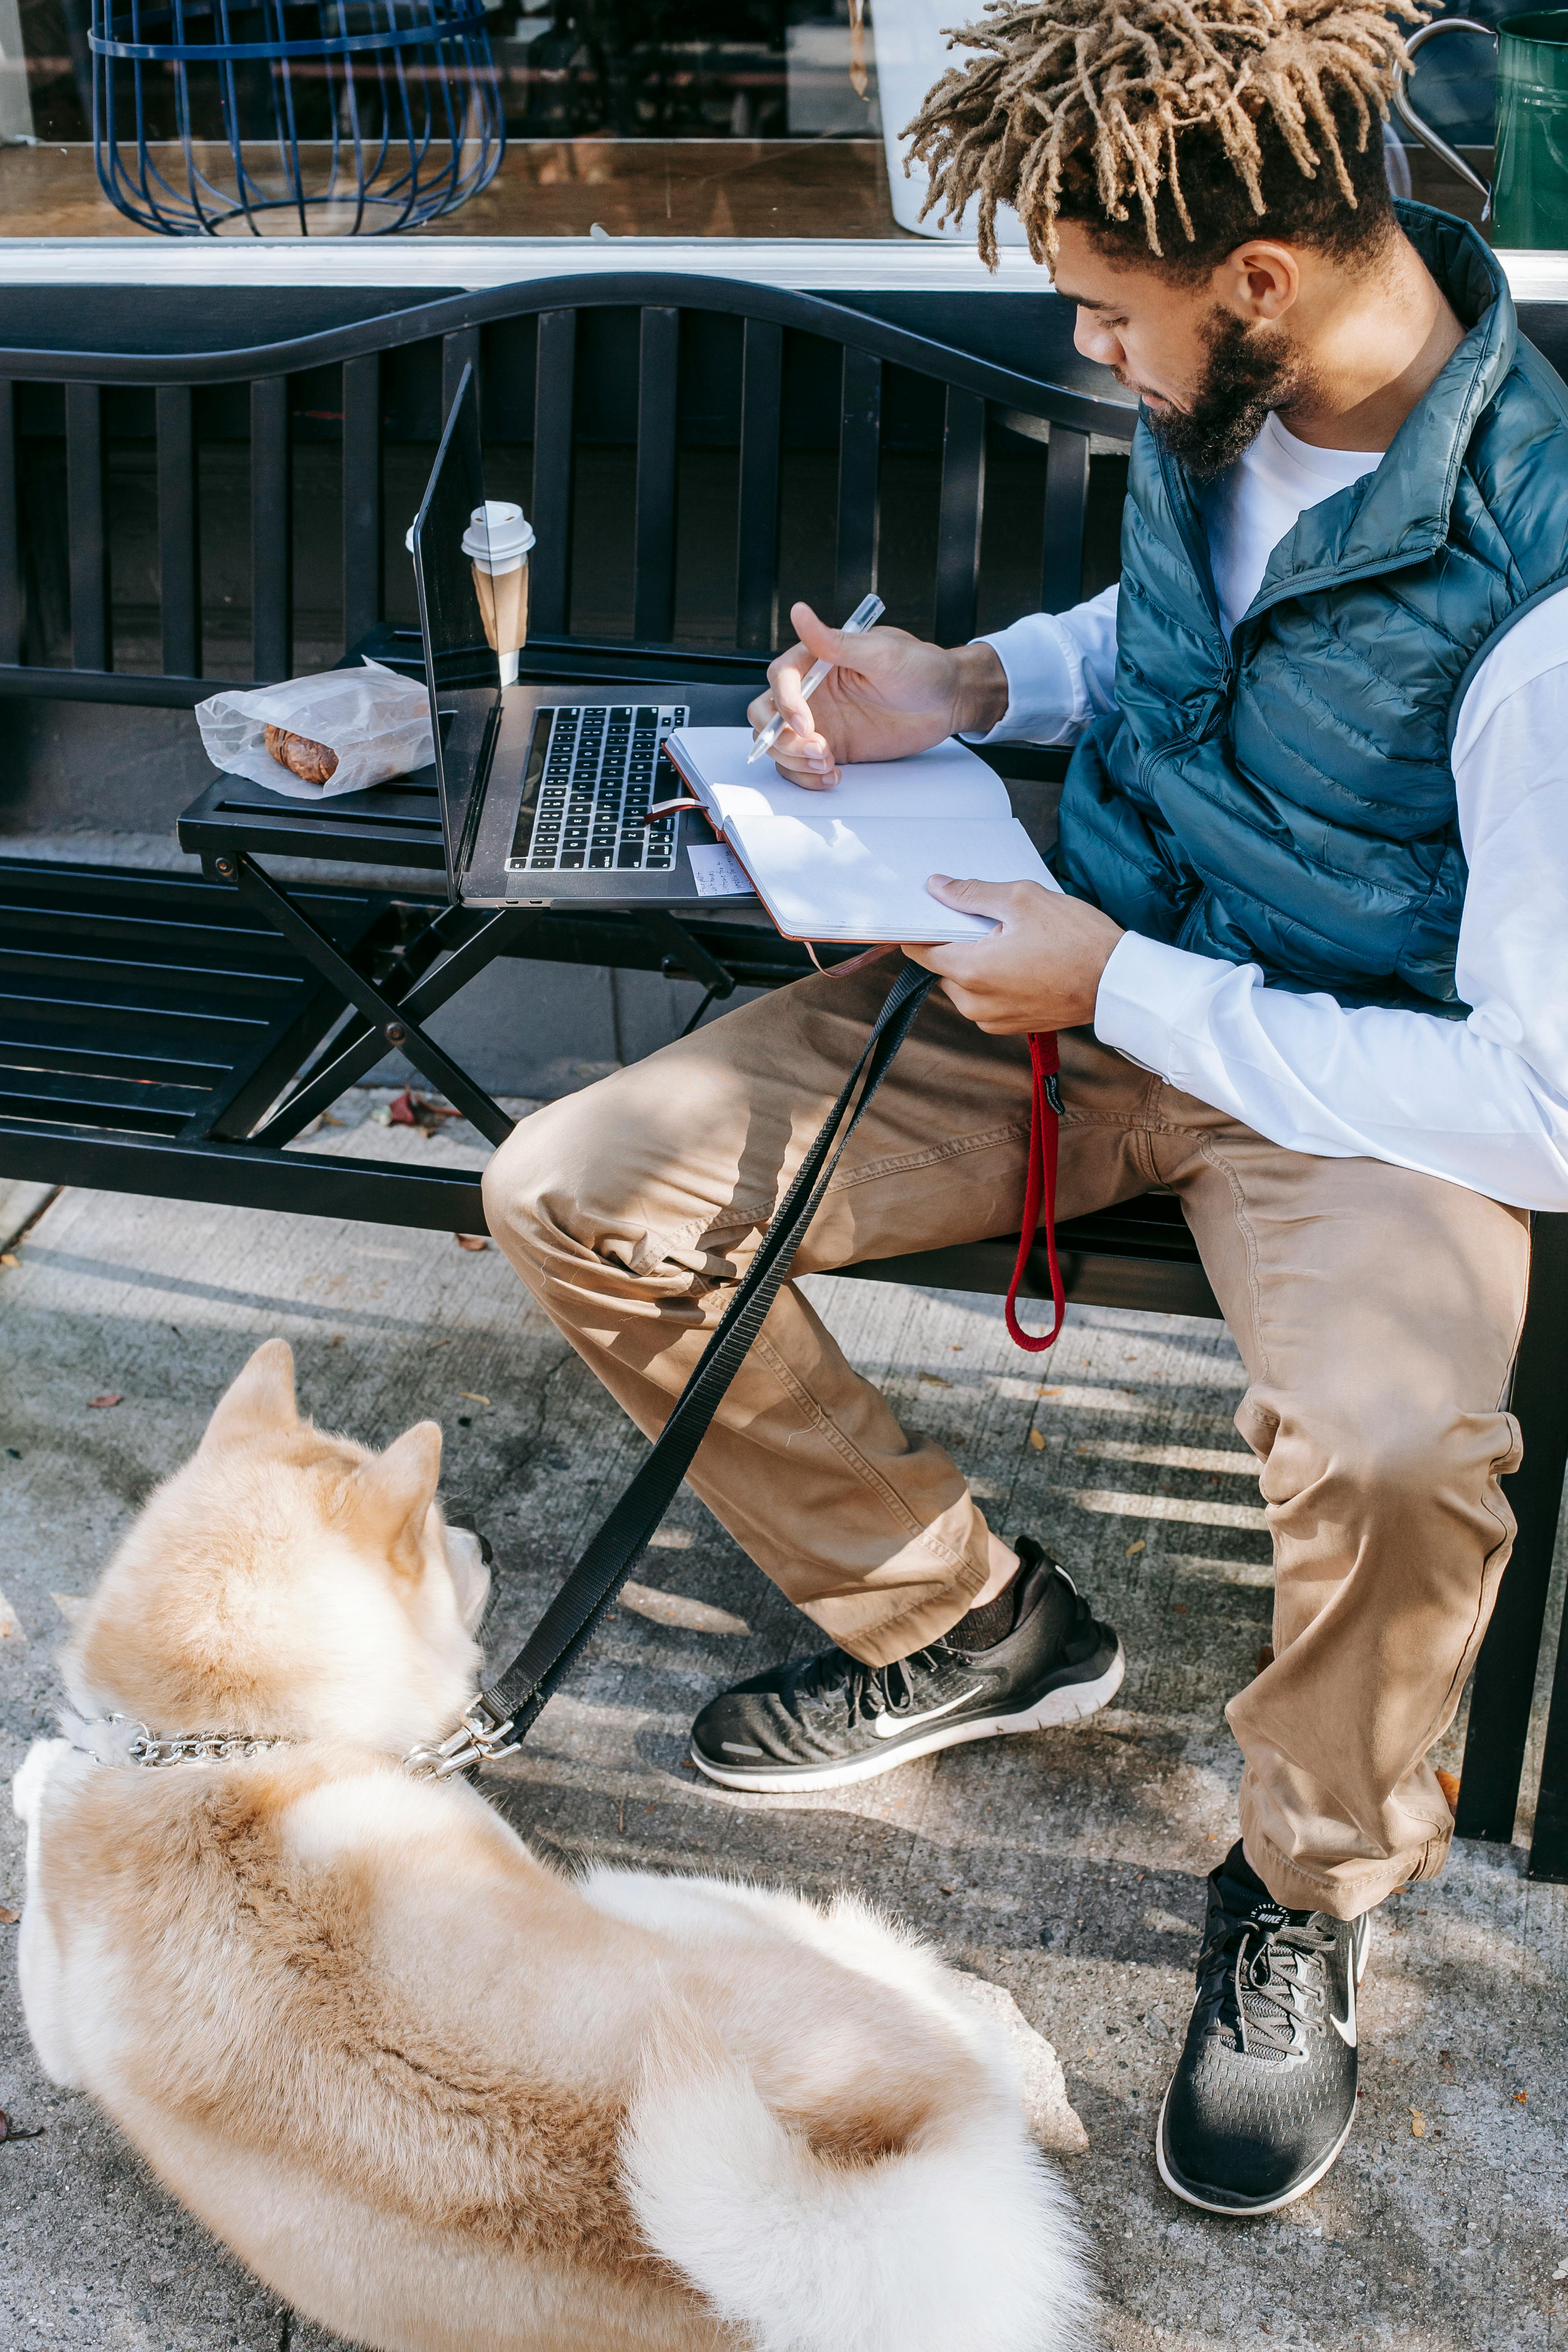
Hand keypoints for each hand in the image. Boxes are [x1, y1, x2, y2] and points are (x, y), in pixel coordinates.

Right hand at [747, 601, 1007, 787]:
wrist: (947, 701)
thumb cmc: (921, 668)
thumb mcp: (881, 652)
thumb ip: (836, 641)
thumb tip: (800, 612)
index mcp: (817, 661)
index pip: (780, 678)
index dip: (786, 703)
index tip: (807, 725)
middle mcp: (812, 691)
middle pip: (765, 714)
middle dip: (780, 738)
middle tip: (817, 750)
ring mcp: (819, 722)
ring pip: (777, 744)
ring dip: (793, 761)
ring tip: (827, 764)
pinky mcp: (832, 747)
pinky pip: (800, 766)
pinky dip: (806, 777)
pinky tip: (832, 776)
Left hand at [904, 878, 1123, 1032]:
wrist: (1118, 983)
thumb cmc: (1078, 940)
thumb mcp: (1023, 900)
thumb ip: (973, 894)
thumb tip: (937, 887)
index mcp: (971, 972)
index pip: (920, 950)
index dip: (920, 927)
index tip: (929, 911)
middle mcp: (974, 1004)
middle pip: (943, 965)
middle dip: (957, 941)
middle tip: (987, 919)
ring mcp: (991, 1020)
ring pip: (964, 982)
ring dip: (976, 960)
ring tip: (1011, 939)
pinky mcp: (1009, 1026)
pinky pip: (986, 997)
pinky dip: (993, 978)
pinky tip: (1021, 958)